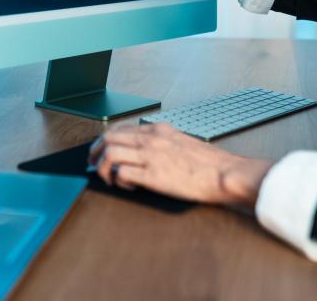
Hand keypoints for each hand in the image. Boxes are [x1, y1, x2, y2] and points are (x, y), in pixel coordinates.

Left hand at [87, 123, 272, 207]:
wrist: (224, 173)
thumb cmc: (208, 163)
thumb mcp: (181, 142)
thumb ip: (161, 143)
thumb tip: (142, 151)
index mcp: (158, 130)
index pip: (120, 128)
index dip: (105, 140)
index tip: (100, 149)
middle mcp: (151, 139)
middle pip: (109, 138)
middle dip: (95, 151)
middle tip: (92, 164)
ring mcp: (151, 157)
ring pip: (110, 154)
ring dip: (102, 167)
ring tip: (108, 178)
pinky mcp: (153, 176)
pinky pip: (122, 174)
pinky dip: (118, 181)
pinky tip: (127, 187)